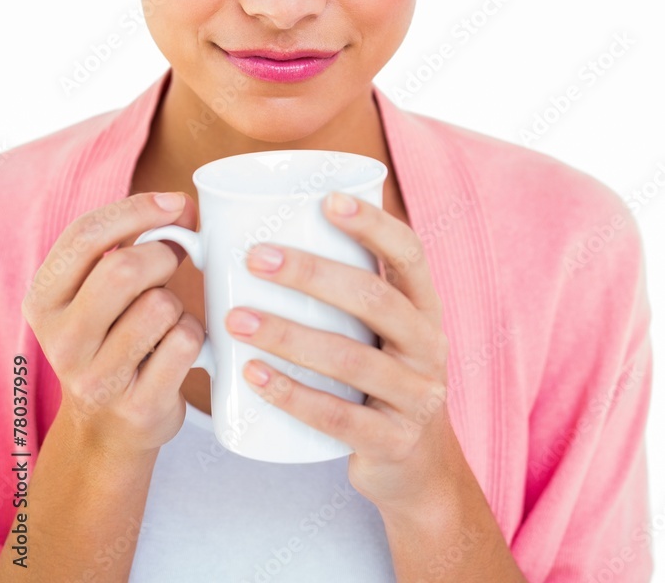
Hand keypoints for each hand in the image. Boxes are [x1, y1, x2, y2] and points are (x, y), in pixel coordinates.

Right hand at [21, 192, 204, 457]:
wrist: (107, 428)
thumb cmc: (112, 338)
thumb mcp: (96, 293)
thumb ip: (126, 245)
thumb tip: (180, 208)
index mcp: (45, 300)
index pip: (86, 235)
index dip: (138, 210)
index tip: (175, 204)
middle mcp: (63, 340)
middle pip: (125, 269)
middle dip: (163, 255)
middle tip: (175, 262)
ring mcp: (98, 378)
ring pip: (160, 305)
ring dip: (178, 302)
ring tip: (166, 318)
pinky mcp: (138, 405)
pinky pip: (185, 341)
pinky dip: (195, 334)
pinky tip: (178, 347)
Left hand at [224, 191, 453, 514]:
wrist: (415, 465)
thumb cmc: (376, 376)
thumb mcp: (380, 332)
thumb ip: (342, 292)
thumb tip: (257, 238)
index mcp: (424, 307)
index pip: (409, 253)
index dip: (373, 224)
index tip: (327, 200)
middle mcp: (428, 346)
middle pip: (374, 299)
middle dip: (311, 274)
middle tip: (255, 257)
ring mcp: (415, 396)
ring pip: (351, 358)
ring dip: (288, 335)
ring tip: (236, 320)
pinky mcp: (392, 442)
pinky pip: (339, 417)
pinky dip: (293, 395)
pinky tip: (253, 376)